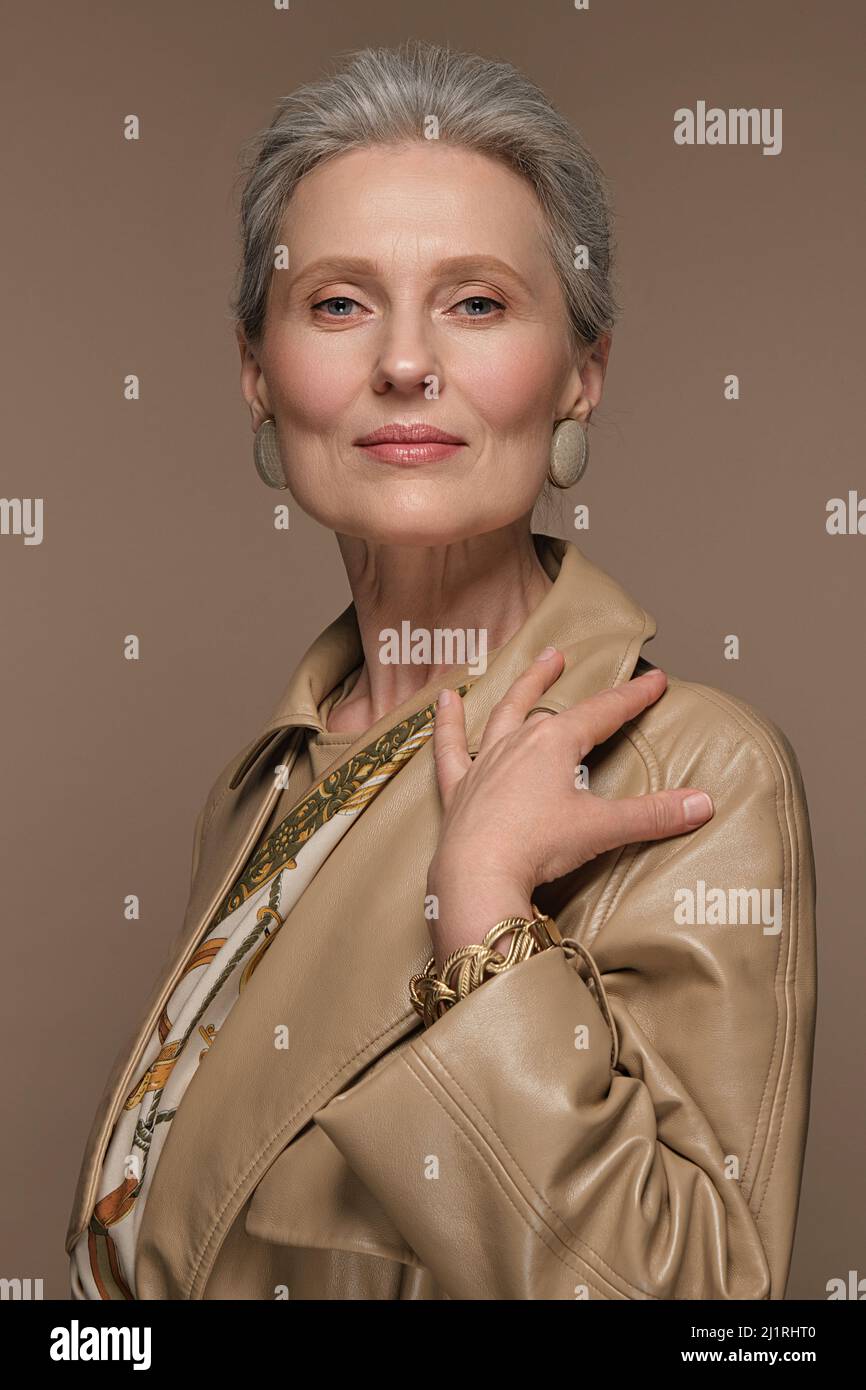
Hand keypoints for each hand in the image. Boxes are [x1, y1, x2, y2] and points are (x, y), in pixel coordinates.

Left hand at [426, 648, 713, 966]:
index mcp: (555, 743)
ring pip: (502, 714)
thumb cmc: (537, 847)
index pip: (604, 712)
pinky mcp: (459, 789)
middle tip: (562, 655)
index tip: (655, 679)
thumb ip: (654, 815)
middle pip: (548, 705)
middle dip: (558, 680)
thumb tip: (704, 803)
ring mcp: (484, 763)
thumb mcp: (603, 829)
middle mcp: (518, 743)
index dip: (633, 696)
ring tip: (527, 665)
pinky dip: (446, 724)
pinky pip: (450, 748)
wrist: (477, 875)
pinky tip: (445, 701)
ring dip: (517, 688)